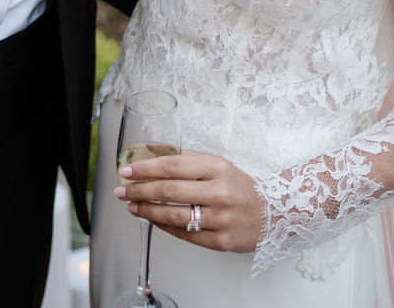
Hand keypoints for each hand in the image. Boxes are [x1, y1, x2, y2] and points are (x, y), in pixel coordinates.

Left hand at [113, 149, 262, 252]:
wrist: (270, 211)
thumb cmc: (237, 185)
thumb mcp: (215, 163)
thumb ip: (185, 158)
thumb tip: (149, 152)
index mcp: (216, 167)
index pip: (173, 165)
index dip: (146, 168)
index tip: (128, 170)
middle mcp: (218, 192)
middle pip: (169, 190)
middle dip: (140, 190)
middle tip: (122, 190)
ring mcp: (220, 218)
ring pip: (173, 215)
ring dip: (147, 211)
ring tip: (131, 206)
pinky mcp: (220, 241)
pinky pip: (184, 234)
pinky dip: (164, 227)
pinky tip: (152, 220)